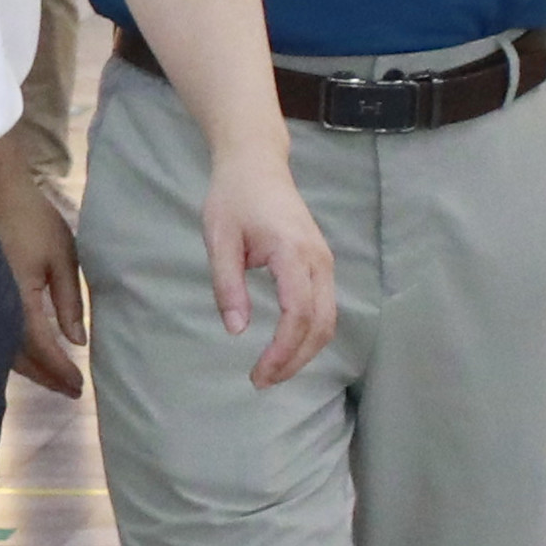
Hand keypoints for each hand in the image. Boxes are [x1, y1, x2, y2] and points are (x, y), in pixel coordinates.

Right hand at [0, 154, 89, 394]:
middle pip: (21, 359)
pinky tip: (28, 357)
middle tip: (70, 391)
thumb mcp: (62, 254)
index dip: (61, 370)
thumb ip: (70, 300)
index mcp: (19, 300)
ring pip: (5, 352)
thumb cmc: (31, 219)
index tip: (79, 387)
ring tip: (53, 378)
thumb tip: (77, 340)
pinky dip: (14, 353)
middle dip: (46, 377)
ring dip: (30, 369)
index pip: (43, 348)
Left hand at [203, 150, 337, 386]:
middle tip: (262, 381)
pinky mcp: (321, 263)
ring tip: (272, 371)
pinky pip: (324, 307)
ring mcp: (324, 261)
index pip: (298, 313)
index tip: (259, 373)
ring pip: (327, 319)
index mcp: (291, 251)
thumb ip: (227, 285)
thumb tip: (236, 330)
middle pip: (320, 324)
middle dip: (295, 360)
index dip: (282, 350)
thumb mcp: (218, 239)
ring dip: (304, 351)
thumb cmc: (233, 197)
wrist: (256, 164)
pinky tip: (286, 347)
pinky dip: (309, 334)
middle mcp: (317, 259)